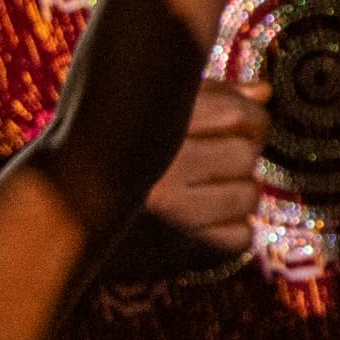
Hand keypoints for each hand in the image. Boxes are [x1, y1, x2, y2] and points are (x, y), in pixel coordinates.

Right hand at [133, 78, 270, 263]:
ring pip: (249, 195)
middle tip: (218, 159)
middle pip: (246, 153)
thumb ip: (213, 96)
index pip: (239, 113)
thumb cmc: (129, 152)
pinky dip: (233, 230)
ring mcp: (167, 208)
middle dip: (242, 154)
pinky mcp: (177, 246)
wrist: (76, 210)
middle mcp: (157, 163)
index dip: (251, 117)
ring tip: (210, 189)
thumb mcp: (161, 111)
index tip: (241, 123)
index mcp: (154, 119)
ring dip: (240, 193)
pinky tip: (207, 219)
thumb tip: (264, 93)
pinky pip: (241, 236)